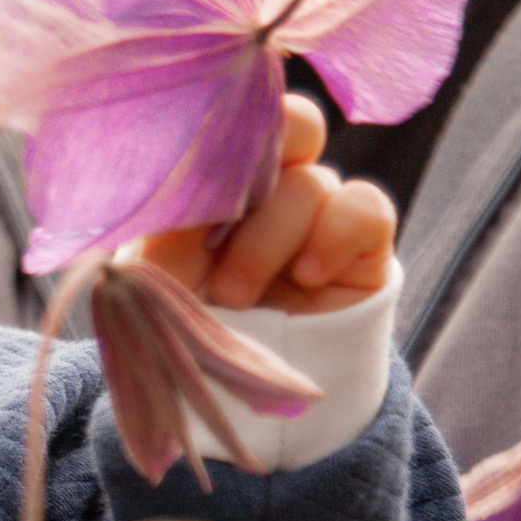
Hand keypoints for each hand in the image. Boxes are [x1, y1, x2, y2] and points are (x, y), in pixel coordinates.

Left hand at [144, 93, 397, 313]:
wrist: (240, 404)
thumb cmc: (188, 335)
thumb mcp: (155, 278)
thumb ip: (160, 221)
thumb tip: (159, 174)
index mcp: (217, 180)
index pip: (229, 117)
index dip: (214, 129)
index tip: (185, 174)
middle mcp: (271, 186)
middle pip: (287, 121)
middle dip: (250, 167)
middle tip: (211, 227)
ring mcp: (318, 211)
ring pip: (309, 183)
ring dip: (267, 240)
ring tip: (233, 296)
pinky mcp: (363, 244)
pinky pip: (365, 207)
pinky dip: (335, 236)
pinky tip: (306, 277)